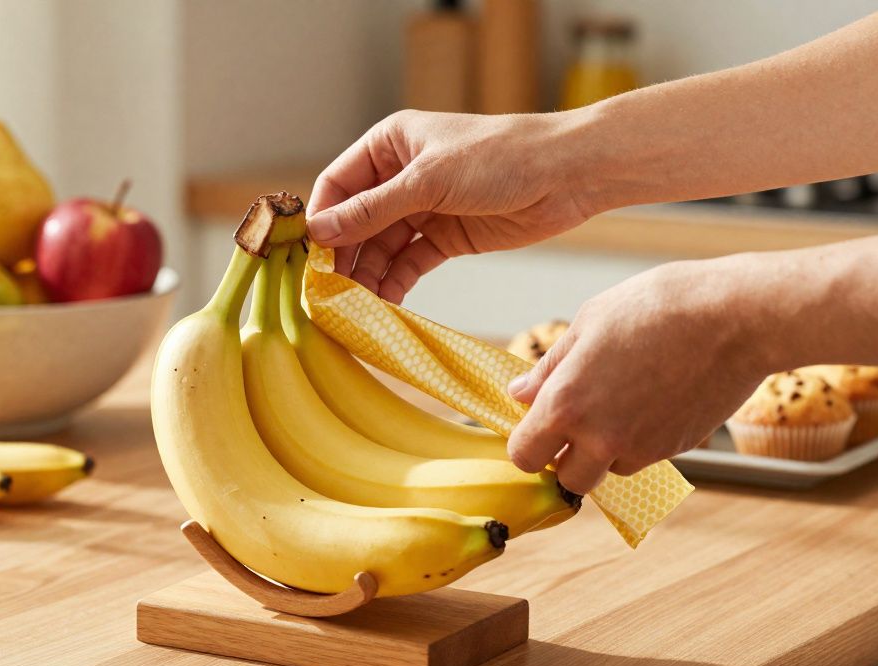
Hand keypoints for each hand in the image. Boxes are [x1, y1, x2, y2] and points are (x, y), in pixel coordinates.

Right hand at [307, 109, 593, 302]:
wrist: (568, 175)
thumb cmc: (500, 157)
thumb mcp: (428, 181)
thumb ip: (372, 210)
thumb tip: (319, 233)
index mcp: (390, 145)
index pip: (338, 185)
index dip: (322, 220)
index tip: (310, 258)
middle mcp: (400, 176)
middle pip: (356, 222)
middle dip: (343, 257)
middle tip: (329, 294)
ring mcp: (423, 208)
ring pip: (381, 247)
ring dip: (368, 276)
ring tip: (356, 308)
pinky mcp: (446, 238)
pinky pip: (409, 263)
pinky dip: (396, 284)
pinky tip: (385, 305)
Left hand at [505, 256, 771, 492]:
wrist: (735, 318)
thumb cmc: (656, 307)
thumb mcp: (587, 323)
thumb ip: (548, 368)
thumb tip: (519, 394)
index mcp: (565, 405)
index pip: (524, 456)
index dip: (527, 442)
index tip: (536, 424)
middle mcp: (600, 438)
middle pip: (567, 480)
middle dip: (566, 457)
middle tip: (576, 421)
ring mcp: (641, 449)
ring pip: (608, 470)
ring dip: (604, 450)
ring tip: (620, 400)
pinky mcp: (676, 449)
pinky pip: (644, 458)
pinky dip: (639, 441)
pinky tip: (652, 399)